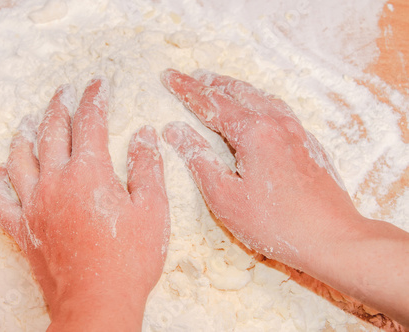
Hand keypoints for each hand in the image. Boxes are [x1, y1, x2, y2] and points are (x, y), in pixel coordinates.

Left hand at [0, 78, 169, 330]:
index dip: (95, 98)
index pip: (90, 122)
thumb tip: (144, 134)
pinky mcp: (23, 229)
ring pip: (21, 158)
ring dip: (24, 134)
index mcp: (89, 173)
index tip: (99, 82)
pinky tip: (1, 173)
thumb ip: (147, 167)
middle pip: (52, 132)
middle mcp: (55, 181)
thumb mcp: (153, 209)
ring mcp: (34, 205)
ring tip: (27, 119)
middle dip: (59, 106)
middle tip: (64, 90)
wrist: (97, 302)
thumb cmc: (130, 258)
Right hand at [160, 69, 408, 327]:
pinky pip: (278, 109)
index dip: (187, 90)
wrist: (333, 237)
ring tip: (220, 86)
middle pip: (238, 93)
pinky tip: (258, 108)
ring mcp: (297, 131)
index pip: (211, 103)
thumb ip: (199, 159)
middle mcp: (277, 123)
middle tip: (192, 77)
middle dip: (211, 83)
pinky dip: (258, 100)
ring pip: (261, 98)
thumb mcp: (225, 196)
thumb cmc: (274, 222)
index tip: (169, 76)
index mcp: (254, 131)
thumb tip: (174, 130)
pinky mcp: (308, 144)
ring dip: (236, 89)